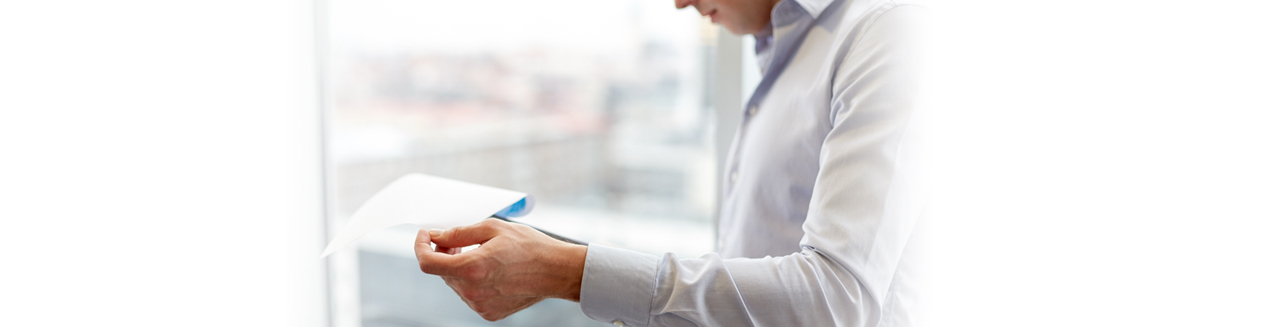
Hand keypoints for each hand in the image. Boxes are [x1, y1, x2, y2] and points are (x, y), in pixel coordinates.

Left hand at [414, 218, 586, 320]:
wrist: (556, 271)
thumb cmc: (530, 246)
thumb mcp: (492, 228)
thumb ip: (458, 234)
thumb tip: (436, 236)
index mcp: (472, 268)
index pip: (427, 263)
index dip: (421, 246)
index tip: (426, 236)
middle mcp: (472, 291)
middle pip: (442, 272)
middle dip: (444, 254)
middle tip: (459, 241)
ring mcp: (480, 305)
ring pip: (455, 284)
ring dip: (459, 268)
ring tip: (481, 254)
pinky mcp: (489, 313)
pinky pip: (469, 295)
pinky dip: (473, 282)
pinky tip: (491, 271)